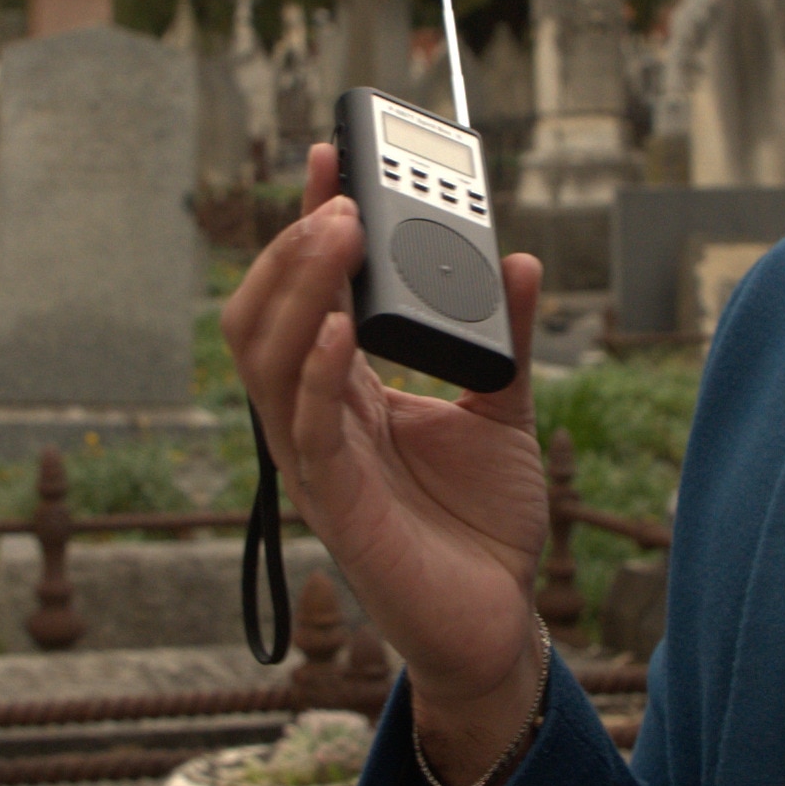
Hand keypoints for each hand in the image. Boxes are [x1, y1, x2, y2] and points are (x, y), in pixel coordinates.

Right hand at [221, 142, 547, 776]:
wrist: (498, 626)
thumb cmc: (483, 530)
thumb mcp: (504, 415)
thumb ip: (504, 342)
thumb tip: (520, 261)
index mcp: (347, 394)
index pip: (306, 295)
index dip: (309, 225)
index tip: (330, 158)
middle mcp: (319, 421)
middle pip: (264, 317)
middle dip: (291, 247)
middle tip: (339, 194)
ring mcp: (321, 465)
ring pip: (268, 360)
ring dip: (298, 289)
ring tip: (337, 233)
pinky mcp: (340, 507)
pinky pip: (307, 430)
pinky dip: (316, 373)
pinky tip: (341, 327)